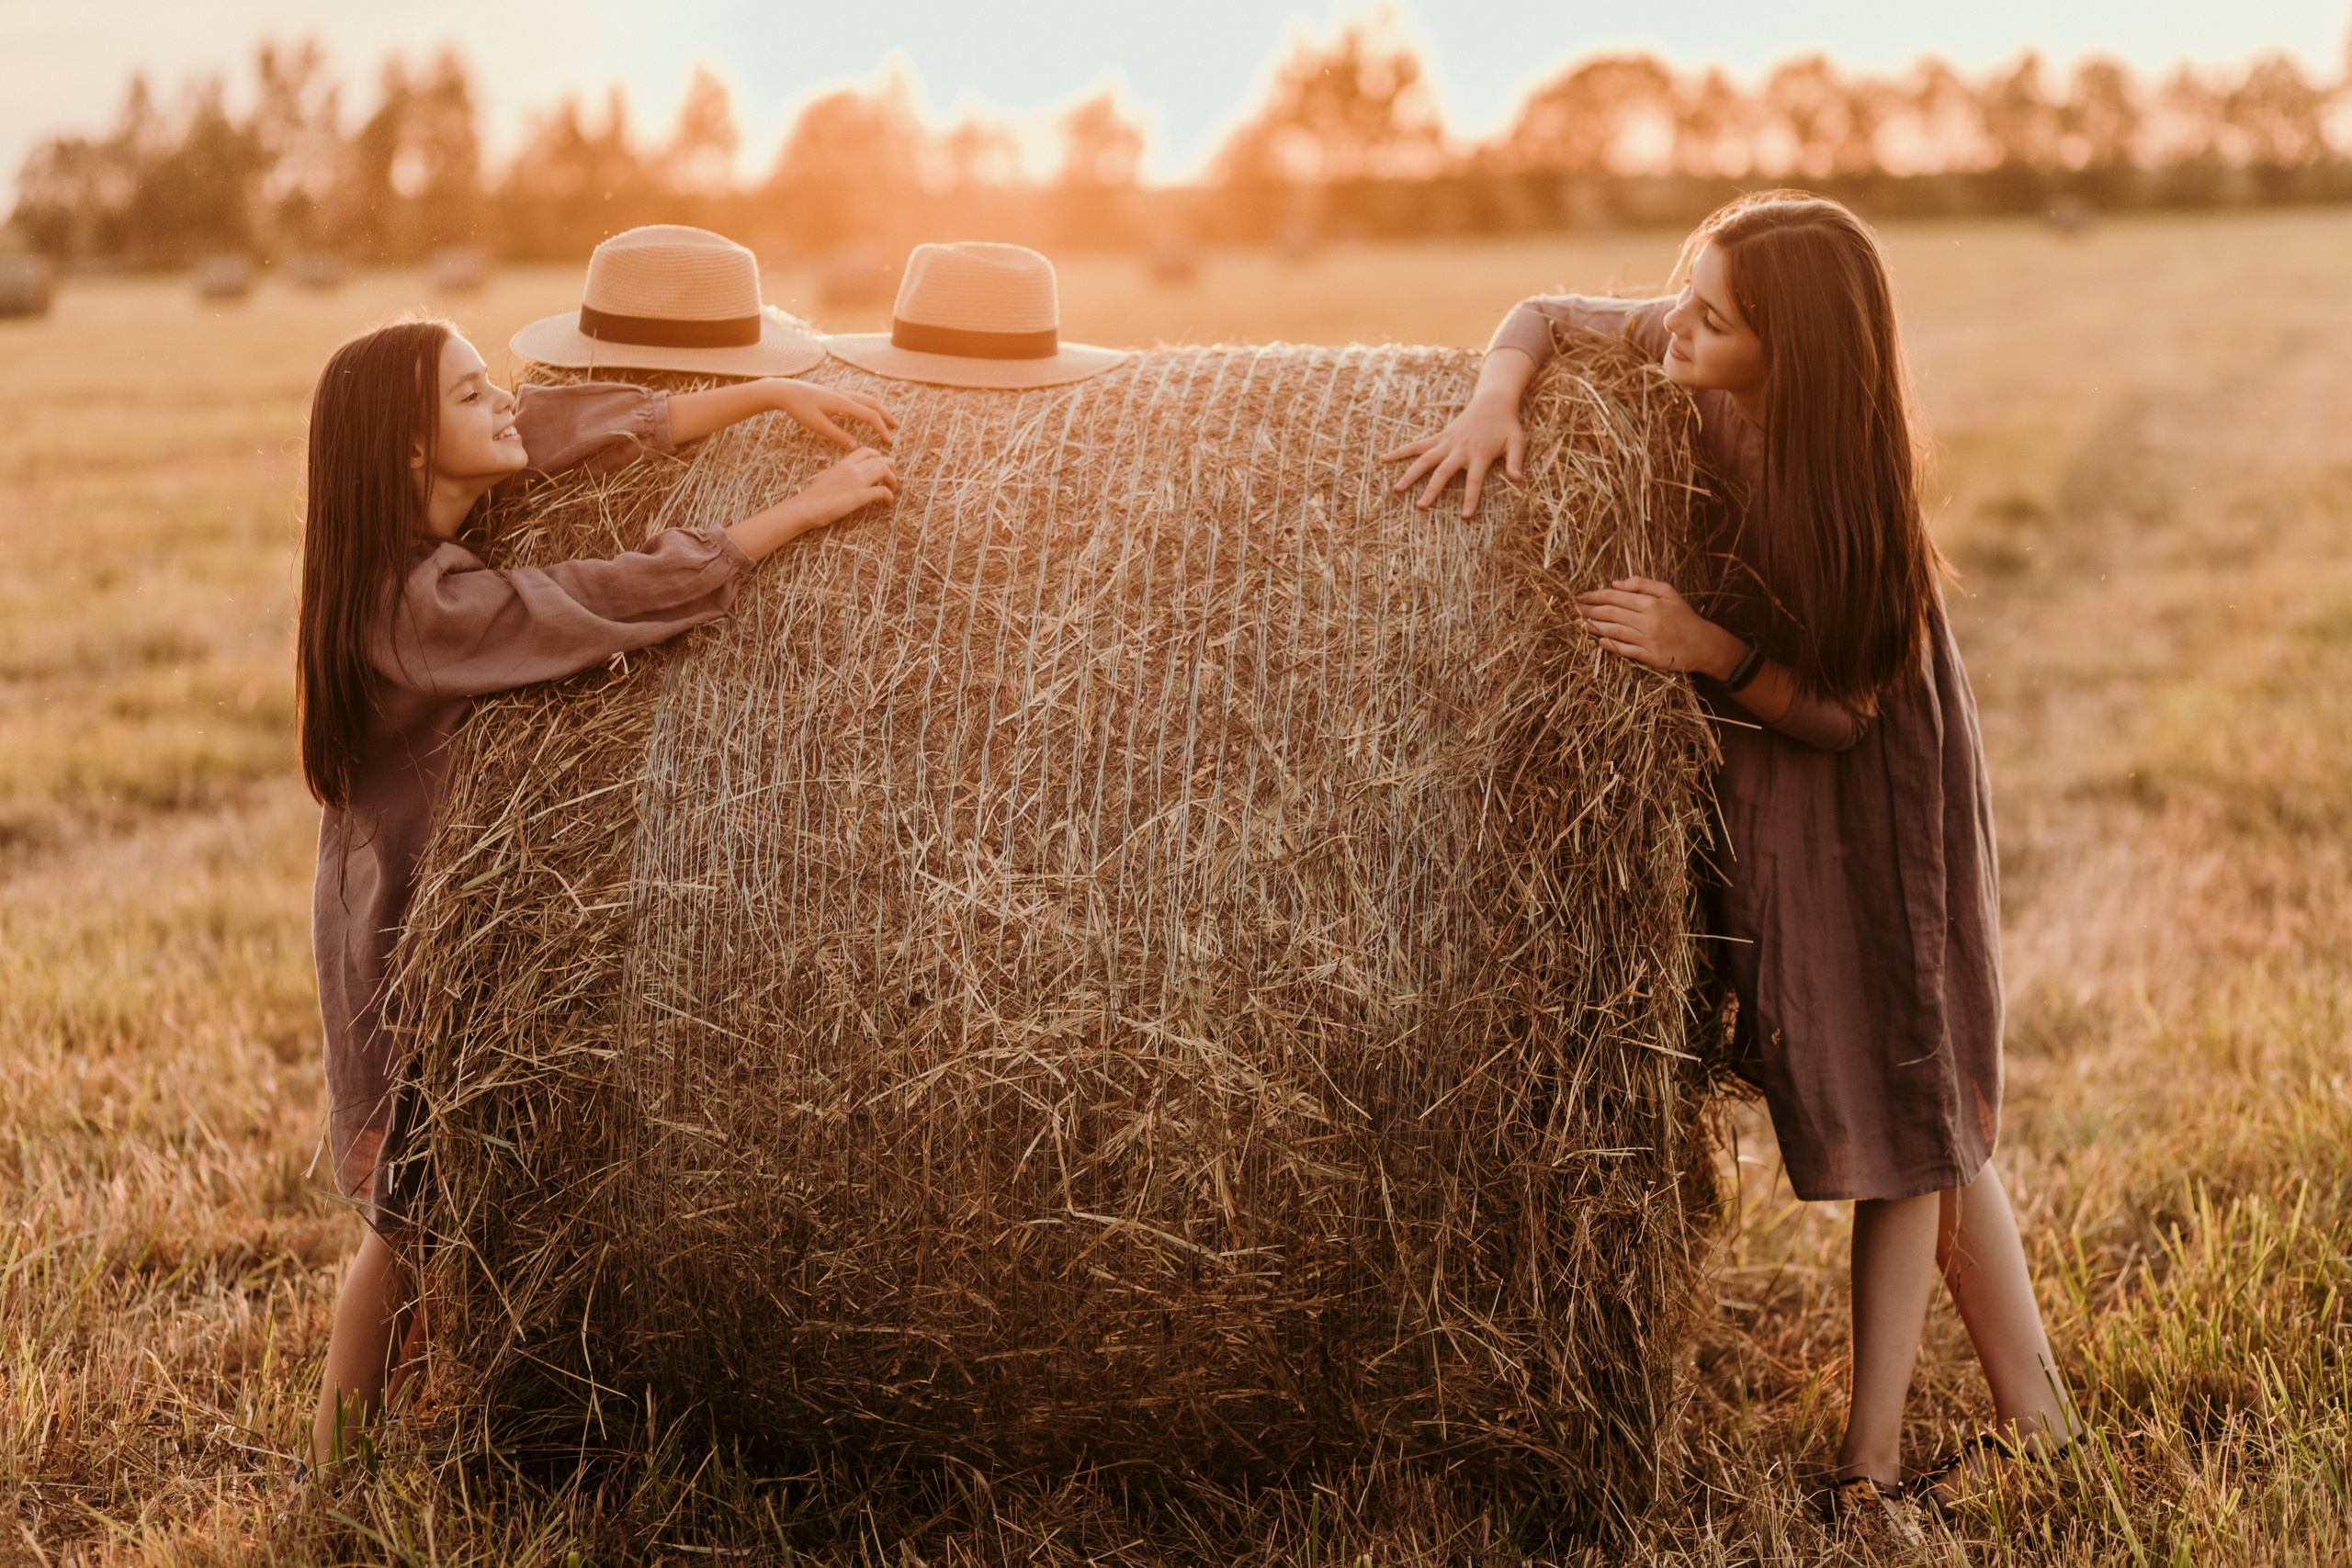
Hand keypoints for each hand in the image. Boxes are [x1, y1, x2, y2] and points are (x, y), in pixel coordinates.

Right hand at [727, 447, 898, 561]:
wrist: (807, 506)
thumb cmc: (813, 496)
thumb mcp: (826, 477)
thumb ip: (837, 473)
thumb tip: (840, 476)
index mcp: (844, 464)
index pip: (866, 450)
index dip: (879, 456)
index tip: (881, 465)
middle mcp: (853, 469)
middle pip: (881, 459)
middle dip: (891, 468)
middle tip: (891, 479)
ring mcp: (857, 481)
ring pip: (885, 471)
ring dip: (893, 481)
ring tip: (892, 490)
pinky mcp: (860, 496)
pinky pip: (883, 491)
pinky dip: (889, 497)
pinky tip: (886, 504)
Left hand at [769, 381, 896, 450]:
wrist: (785, 390)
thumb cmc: (799, 408)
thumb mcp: (817, 425)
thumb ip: (838, 435)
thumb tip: (856, 447)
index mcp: (843, 404)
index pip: (870, 416)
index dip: (881, 429)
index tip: (888, 441)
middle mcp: (845, 395)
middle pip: (873, 403)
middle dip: (887, 415)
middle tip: (897, 426)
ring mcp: (840, 392)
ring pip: (866, 398)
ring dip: (879, 408)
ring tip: (887, 417)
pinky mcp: (834, 392)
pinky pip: (858, 396)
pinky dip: (868, 403)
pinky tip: (866, 408)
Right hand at [1378, 347, 1538, 517]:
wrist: (1492, 402)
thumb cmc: (1506, 426)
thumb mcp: (1517, 441)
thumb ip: (1516, 461)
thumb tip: (1518, 480)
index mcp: (1479, 453)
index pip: (1474, 480)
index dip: (1471, 498)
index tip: (1465, 516)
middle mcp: (1460, 449)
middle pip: (1443, 471)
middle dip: (1432, 489)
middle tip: (1420, 506)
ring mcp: (1446, 443)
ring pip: (1424, 459)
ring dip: (1409, 473)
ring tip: (1397, 489)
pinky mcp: (1438, 437)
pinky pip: (1416, 445)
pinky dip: (1400, 451)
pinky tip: (1383, 459)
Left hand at [1576, 577, 1745, 676]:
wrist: (1703, 644)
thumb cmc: (1683, 616)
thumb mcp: (1668, 592)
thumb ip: (1642, 584)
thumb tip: (1615, 583)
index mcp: (1649, 603)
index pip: (1614, 597)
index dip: (1593, 596)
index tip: (1578, 597)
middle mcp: (1647, 621)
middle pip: (1609, 614)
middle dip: (1587, 611)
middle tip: (1571, 610)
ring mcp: (1647, 640)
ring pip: (1613, 631)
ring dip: (1592, 627)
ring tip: (1576, 623)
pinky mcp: (1649, 656)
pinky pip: (1625, 650)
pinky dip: (1610, 646)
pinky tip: (1597, 641)